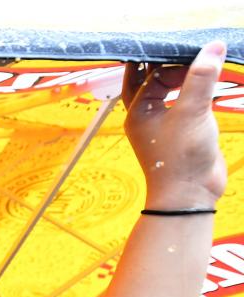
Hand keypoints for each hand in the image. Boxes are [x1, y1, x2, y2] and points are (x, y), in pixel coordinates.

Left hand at [123, 42, 226, 209]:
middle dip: (173, 66)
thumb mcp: (191, 112)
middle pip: (154, 81)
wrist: (190, 195)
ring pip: (171, 92)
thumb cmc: (180, 158)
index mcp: (138, 112)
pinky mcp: (182, 131)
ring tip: (205, 62)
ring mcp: (164, 124)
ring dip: (185, 78)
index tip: (194, 51)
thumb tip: (212, 47)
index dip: (170, 61)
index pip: (150, 75)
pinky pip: (186, 104)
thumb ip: (201, 78)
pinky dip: (197, 92)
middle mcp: (146, 116)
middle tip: (197, 53)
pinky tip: (210, 84)